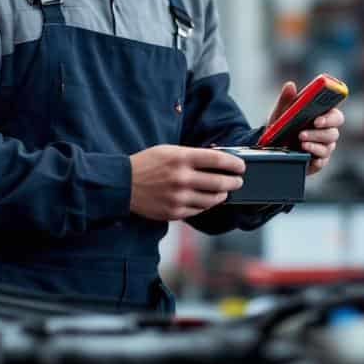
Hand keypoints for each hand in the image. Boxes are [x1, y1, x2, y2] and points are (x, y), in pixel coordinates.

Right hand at [128, 145, 245, 220]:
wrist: (123, 185)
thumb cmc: (146, 164)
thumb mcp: (168, 151)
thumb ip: (191, 155)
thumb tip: (215, 161)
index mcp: (180, 158)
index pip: (216, 159)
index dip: (233, 163)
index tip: (240, 166)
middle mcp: (181, 178)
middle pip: (219, 181)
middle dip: (233, 181)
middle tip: (238, 181)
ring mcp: (178, 197)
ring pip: (212, 199)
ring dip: (223, 195)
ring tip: (225, 191)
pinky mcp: (174, 212)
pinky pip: (199, 210)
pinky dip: (207, 205)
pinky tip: (208, 200)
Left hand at [268, 81, 343, 174]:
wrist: (271, 148)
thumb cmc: (281, 127)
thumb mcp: (280, 113)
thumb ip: (285, 100)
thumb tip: (290, 85)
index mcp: (321, 117)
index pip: (335, 115)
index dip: (330, 117)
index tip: (318, 120)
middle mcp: (326, 131)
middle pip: (334, 132)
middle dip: (319, 133)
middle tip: (302, 134)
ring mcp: (324, 147)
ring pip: (329, 146)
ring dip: (314, 144)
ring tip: (300, 143)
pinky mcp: (319, 160)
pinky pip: (323, 160)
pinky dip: (316, 158)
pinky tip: (309, 157)